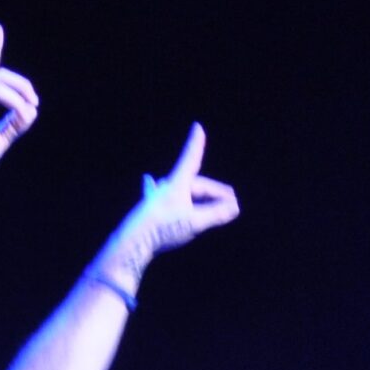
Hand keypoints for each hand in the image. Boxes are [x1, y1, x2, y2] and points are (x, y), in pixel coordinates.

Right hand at [0, 23, 39, 176]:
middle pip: (1, 76)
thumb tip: (33, 110)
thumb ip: (15, 124)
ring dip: (18, 94)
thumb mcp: (2, 137)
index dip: (20, 85)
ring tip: (29, 108)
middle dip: (22, 85)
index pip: (0, 80)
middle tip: (34, 103)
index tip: (34, 104)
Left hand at [100, 124, 239, 287]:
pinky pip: (171, 201)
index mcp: (178, 183)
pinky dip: (180, 201)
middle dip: (214, 193)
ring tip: (213, 207)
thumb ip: (216, 214)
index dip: (196, 144)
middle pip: (196, 185)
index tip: (197, 127)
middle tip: (231, 202)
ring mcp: (159, 198)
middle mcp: (168, 186)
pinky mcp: (153, 211)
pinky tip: (150, 181)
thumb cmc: (164, 228)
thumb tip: (234, 209)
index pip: (191, 159)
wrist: (134, 242)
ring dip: (201, 200)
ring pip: (185, 194)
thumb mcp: (195, 222)